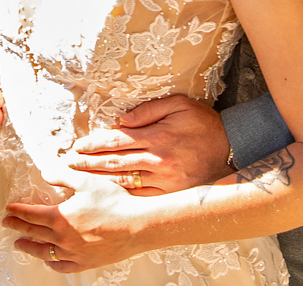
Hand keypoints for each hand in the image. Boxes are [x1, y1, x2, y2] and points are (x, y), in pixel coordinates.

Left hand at [3, 179, 141, 271]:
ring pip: (44, 252)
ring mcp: (74, 253)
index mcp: (60, 218)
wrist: (136, 226)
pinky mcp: (86, 263)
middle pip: (34, 233)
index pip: (31, 215)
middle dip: (18, 227)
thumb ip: (62, 176)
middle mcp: (63, 238)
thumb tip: (45, 172)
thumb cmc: (114, 202)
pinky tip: (49, 260)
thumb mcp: (86, 181)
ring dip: (29, 247)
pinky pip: (63, 266)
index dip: (18, 211)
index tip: (9, 209)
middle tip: (7, 223)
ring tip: (20, 244)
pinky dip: (52, 263)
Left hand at [67, 94, 233, 193]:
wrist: (233, 149)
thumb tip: (120, 120)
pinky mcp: (172, 194)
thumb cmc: (203, 123)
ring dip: (99, 182)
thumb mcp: (179, 105)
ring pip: (124, 182)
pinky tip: (106, 195)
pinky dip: (121, 196)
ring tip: (79, 181)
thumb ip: (148, 111)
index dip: (93, 144)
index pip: (116, 141)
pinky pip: (141, 197)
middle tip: (68, 165)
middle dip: (88, 164)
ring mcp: (165, 181)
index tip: (76, 146)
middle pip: (115, 163)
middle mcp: (158, 161)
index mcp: (157, 137)